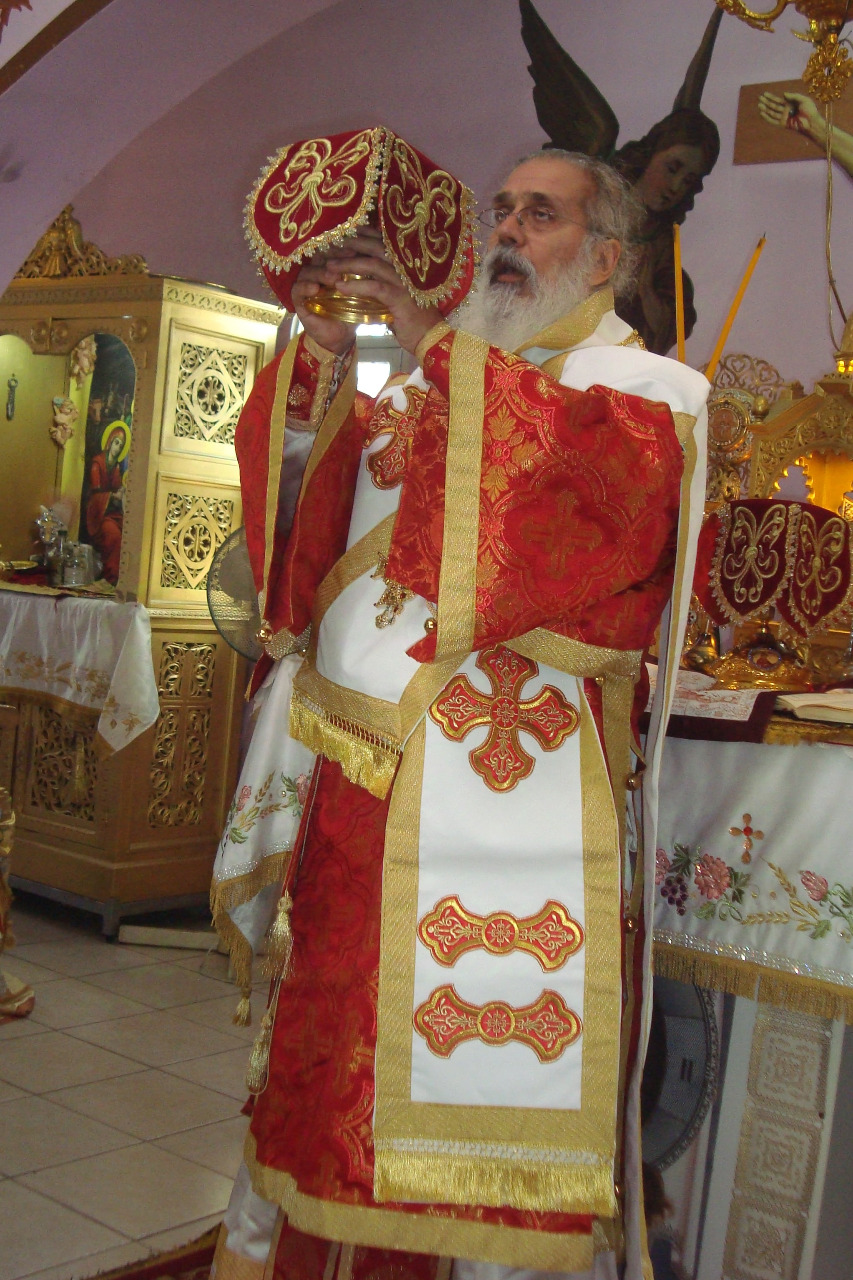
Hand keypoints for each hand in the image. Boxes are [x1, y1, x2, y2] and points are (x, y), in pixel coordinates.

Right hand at [291, 257, 357, 355]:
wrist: (341, 336)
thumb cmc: (350, 311)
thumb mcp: (359, 291)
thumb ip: (364, 276)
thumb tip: (379, 261)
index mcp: (329, 267)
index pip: (332, 251)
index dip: (342, 249)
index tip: (356, 251)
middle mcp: (315, 272)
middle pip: (319, 257)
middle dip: (333, 258)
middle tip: (345, 261)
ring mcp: (304, 285)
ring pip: (308, 272)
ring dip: (321, 273)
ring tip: (334, 278)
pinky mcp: (298, 301)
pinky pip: (297, 290)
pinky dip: (305, 287)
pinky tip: (315, 289)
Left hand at [322, 227, 442, 355]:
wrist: (429, 338)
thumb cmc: (412, 317)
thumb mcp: (396, 294)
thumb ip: (382, 282)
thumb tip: (361, 275)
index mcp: (405, 264)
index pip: (382, 241)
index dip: (362, 235)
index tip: (343, 234)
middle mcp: (406, 268)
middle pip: (375, 248)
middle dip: (351, 244)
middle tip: (329, 246)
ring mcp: (404, 282)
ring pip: (372, 265)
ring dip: (348, 265)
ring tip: (329, 267)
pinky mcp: (401, 298)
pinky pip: (375, 288)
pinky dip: (356, 287)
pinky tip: (340, 287)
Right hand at [758, 90, 823, 142]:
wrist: (811, 122)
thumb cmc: (810, 110)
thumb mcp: (803, 99)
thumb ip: (794, 96)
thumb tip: (783, 94)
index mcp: (790, 104)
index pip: (778, 100)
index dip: (771, 97)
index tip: (764, 94)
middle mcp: (786, 110)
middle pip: (773, 106)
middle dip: (766, 102)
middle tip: (759, 98)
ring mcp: (784, 117)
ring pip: (772, 112)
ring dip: (765, 109)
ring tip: (759, 105)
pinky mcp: (783, 124)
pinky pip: (773, 121)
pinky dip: (767, 118)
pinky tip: (762, 113)